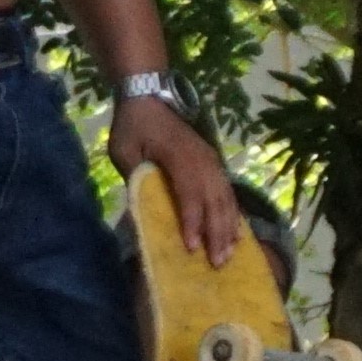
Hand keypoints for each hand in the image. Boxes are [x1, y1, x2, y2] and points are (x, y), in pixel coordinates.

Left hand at [110, 91, 242, 262]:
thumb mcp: (124, 150)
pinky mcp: (214, 164)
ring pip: (225, 199)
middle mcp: (201, 160)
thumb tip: (143, 212)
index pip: (188, 193)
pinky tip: (237, 235)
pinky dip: (234, 216)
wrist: (149, 97)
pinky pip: (228, 194)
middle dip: (216, 234)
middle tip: (216, 263)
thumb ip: (136, 178)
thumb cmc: (133, 126)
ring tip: (228, 255)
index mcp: (178, 155)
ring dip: (228, 229)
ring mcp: (211, 161)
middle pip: (214, 201)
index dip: (191, 221)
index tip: (190, 247)